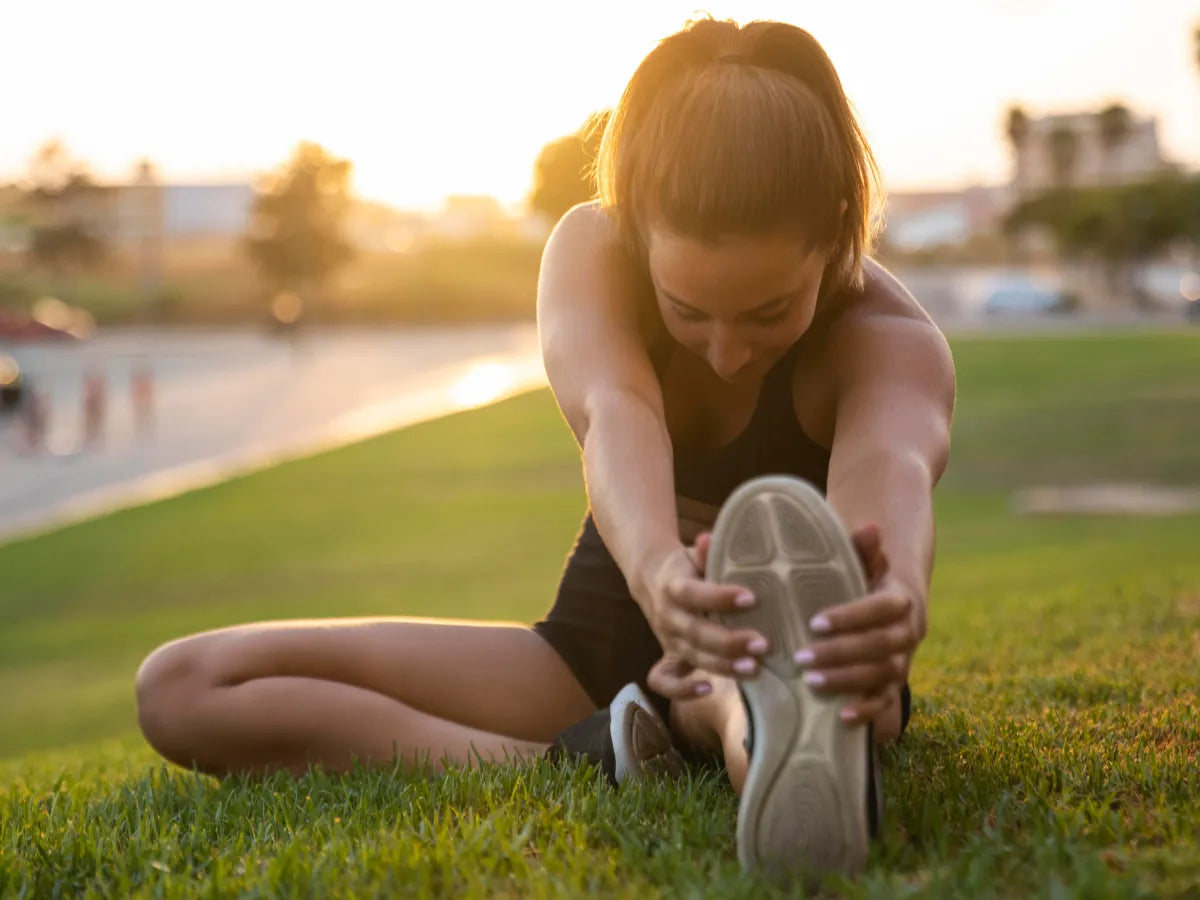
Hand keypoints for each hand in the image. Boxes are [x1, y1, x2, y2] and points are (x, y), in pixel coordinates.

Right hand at [642, 534, 768, 698]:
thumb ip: (705, 552)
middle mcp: (669, 615)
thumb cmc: (688, 566)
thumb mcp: (694, 554)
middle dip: (729, 642)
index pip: (693, 594)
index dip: (720, 597)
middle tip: (763, 644)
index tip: (752, 598)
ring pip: (691, 656)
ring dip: (722, 666)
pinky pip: (664, 680)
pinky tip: (708, 689)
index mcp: (673, 586)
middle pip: (695, 633)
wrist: (653, 579)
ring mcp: (668, 639)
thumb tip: (709, 539)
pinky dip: (681, 690)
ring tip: (755, 668)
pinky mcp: (669, 656)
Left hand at [793, 522, 922, 727]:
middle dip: (840, 653)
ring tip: (810, 681)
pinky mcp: (894, 682)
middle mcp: (908, 632)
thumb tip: (869, 527)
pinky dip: (868, 711)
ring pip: (883, 674)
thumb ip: (863, 549)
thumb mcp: (863, 562)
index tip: (814, 622)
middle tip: (801, 657)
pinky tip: (841, 716)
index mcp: (901, 599)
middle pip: (880, 646)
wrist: (888, 604)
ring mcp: (903, 660)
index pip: (880, 609)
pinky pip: (887, 700)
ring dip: (847, 680)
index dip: (850, 617)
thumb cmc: (864, 579)